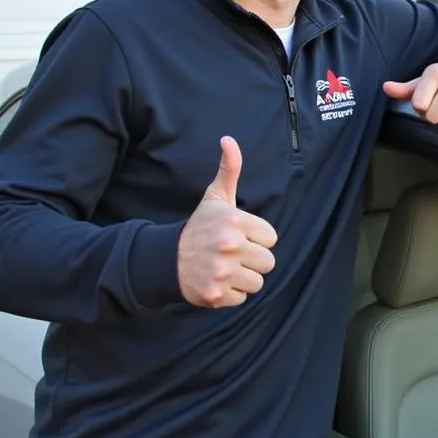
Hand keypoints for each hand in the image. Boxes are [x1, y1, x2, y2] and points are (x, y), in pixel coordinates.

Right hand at [177, 137, 277, 308]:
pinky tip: (216, 280)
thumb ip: (229, 169)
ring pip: (258, 283)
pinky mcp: (215, 294)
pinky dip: (231, 293)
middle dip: (253, 260)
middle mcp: (230, 246)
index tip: (238, 236)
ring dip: (244, 278)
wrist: (165, 259)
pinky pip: (242, 298)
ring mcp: (222, 272)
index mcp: (235, 222)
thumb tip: (228, 139)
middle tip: (232, 254)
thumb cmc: (199, 227)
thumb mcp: (215, 198)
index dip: (257, 238)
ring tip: (225, 267)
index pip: (271, 238)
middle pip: (268, 262)